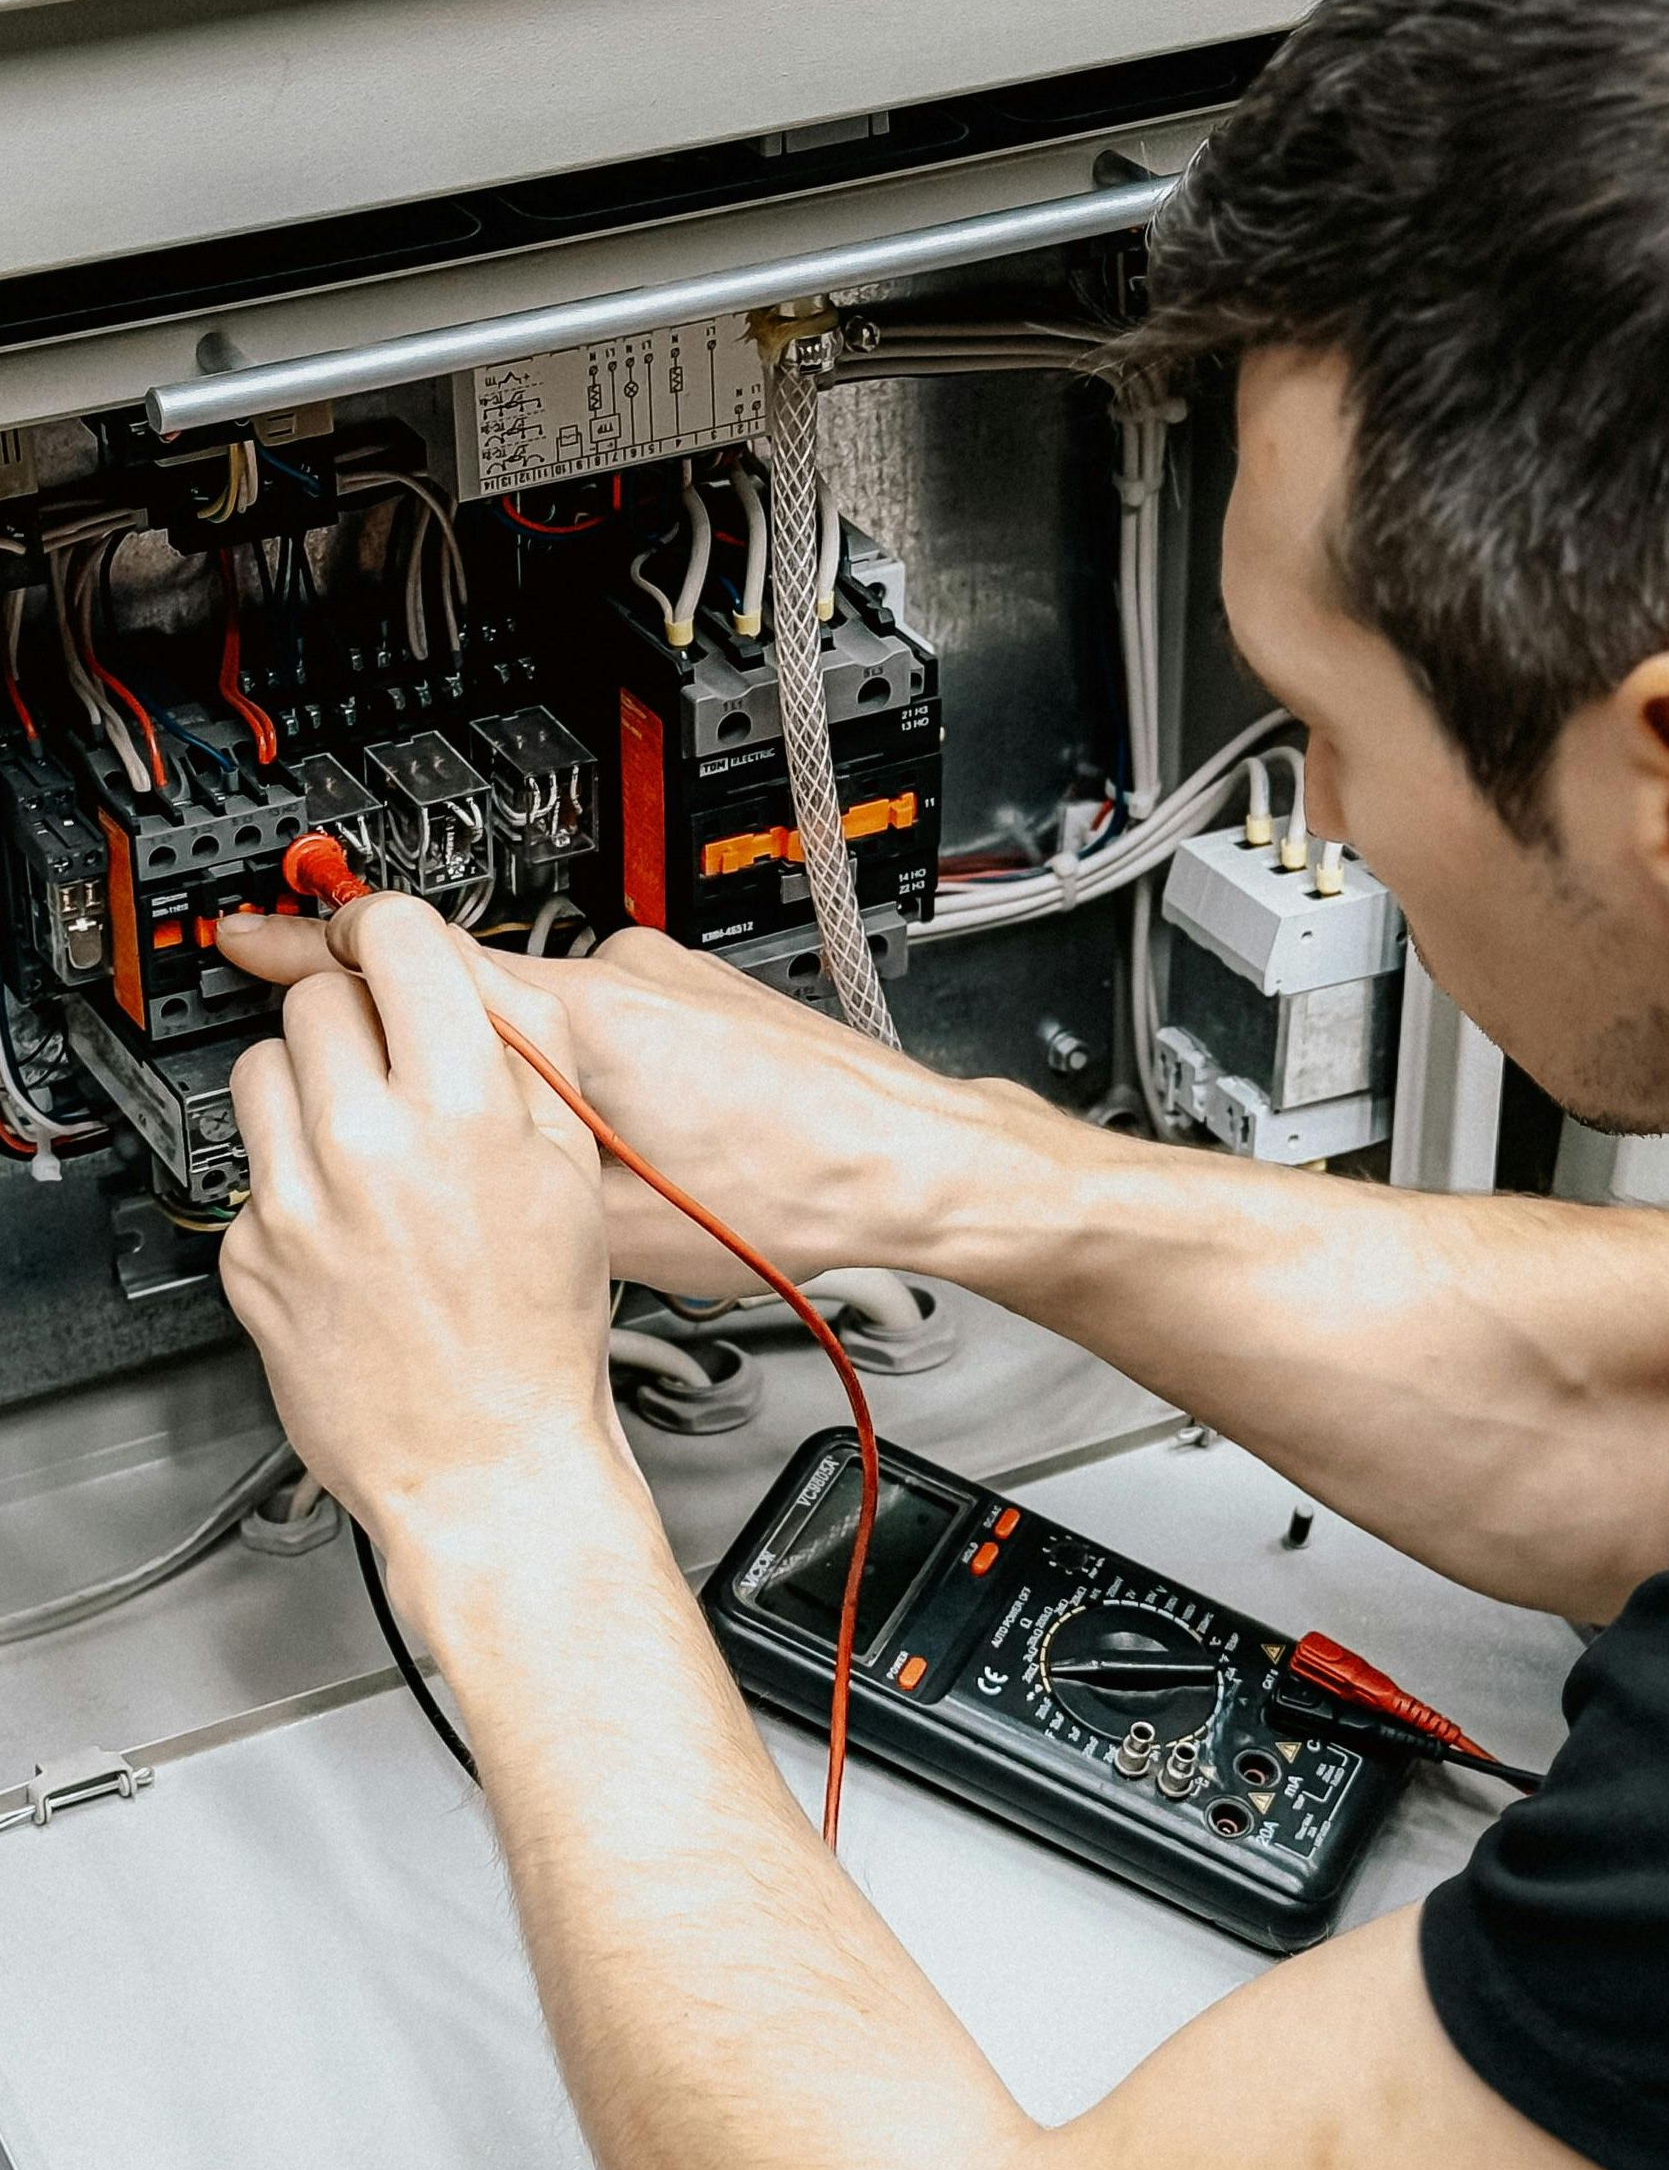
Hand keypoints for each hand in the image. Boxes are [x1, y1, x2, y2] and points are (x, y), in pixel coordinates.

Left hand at [220, 895, 624, 1570]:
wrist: (488, 1463)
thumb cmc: (538, 1337)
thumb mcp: (574, 1174)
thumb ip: (526, 1059)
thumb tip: (470, 985)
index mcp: (462, 1110)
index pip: (396, 941)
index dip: (391, 932)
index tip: (384, 943)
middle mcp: (367, 1145)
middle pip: (319, 999)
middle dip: (357, 1019)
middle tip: (391, 1066)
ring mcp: (296, 1201)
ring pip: (266, 1069)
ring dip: (309, 1086)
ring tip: (362, 1142)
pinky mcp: (249, 1254)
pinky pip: (252, 1169)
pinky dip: (293, 1180)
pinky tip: (349, 1226)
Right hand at [220, 916, 1045, 1295]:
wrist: (914, 1168)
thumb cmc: (795, 1200)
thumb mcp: (614, 1228)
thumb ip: (515, 1175)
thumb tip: (445, 1167)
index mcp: (577, 1023)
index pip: (410, 959)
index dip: (316, 953)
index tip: (253, 941)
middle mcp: (615, 975)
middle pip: (467, 986)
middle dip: (427, 1045)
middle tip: (394, 1095)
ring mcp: (661, 974)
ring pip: (543, 1013)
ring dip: (528, 1076)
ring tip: (570, 1159)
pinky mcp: (698, 991)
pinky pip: (605, 1019)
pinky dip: (593, 1071)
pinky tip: (636, 1141)